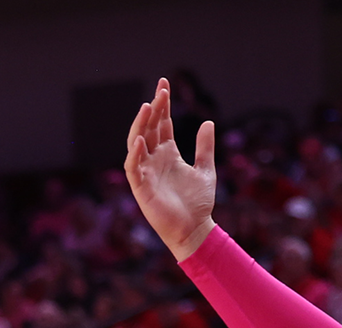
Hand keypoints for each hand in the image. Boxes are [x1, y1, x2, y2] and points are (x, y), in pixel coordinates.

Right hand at [125, 78, 217, 260]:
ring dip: (141, 125)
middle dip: (153, 109)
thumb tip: (208, 122)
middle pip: (149, 128)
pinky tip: (141, 139)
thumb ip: (204, 147)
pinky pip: (133, 167)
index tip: (164, 84)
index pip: (162, 124)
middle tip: (160, 90)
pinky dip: (135, 153)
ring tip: (148, 107)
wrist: (195, 229)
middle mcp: (154, 160)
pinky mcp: (141, 187)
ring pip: (137, 143)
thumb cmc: (198, 203)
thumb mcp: (205, 169)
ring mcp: (146, 172)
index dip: (162, 105)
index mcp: (168, 154)